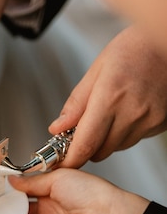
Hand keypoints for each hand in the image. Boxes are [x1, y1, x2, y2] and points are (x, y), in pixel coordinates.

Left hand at [49, 25, 166, 166]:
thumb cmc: (134, 49)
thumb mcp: (97, 69)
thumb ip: (76, 103)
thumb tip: (57, 129)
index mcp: (110, 97)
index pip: (86, 143)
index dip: (70, 159)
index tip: (60, 164)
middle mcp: (132, 113)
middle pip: (99, 151)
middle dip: (86, 147)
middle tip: (81, 130)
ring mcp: (149, 120)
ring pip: (116, 147)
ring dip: (106, 139)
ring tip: (110, 111)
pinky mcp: (160, 124)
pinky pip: (134, 139)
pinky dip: (124, 132)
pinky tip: (128, 110)